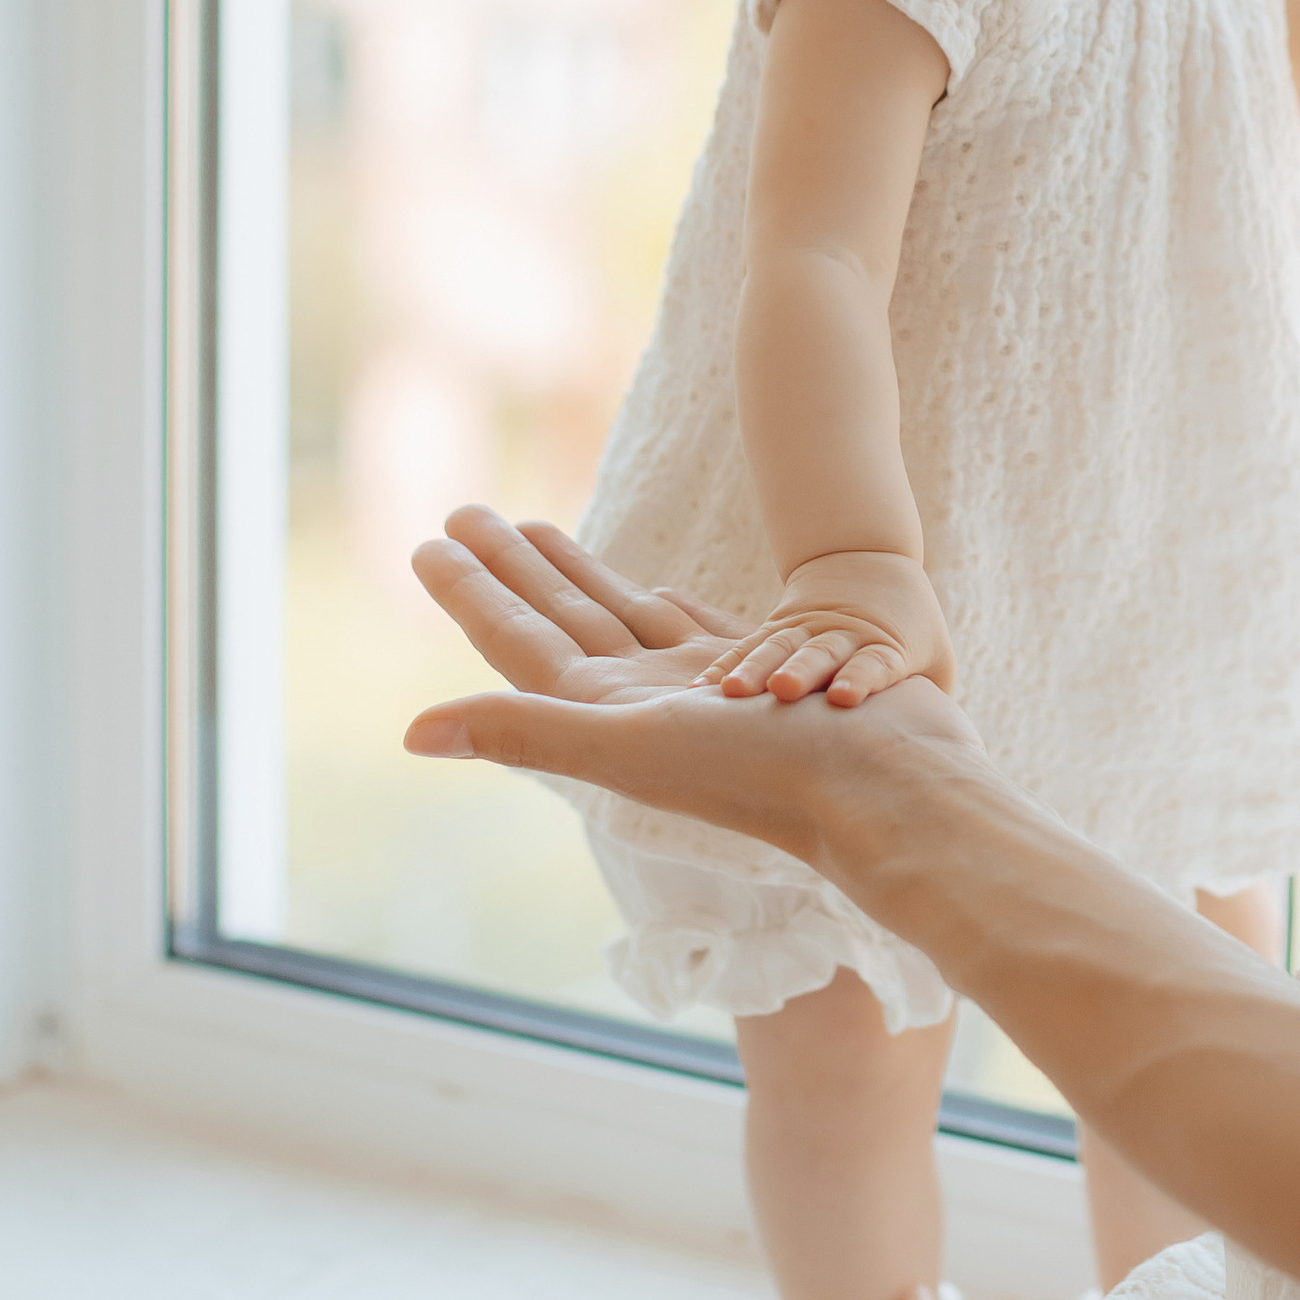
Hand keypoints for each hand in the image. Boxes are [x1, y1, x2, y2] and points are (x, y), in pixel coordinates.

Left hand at [405, 505, 983, 869]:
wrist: (889, 788)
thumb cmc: (768, 771)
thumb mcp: (633, 742)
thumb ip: (525, 731)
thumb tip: (411, 733)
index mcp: (605, 716)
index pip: (517, 642)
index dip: (469, 593)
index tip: (426, 541)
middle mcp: (641, 704)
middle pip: (556, 619)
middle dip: (507, 568)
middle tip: (462, 511)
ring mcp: (696, 692)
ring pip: (617, 615)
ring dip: (572, 572)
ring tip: (534, 528)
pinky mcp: (754, 676)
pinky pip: (685, 628)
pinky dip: (654, 602)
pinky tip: (648, 588)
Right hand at [705, 547, 955, 708]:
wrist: (871, 559)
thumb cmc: (911, 632)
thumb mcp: (933, 661)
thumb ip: (930, 709)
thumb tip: (932, 767)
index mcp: (887, 646)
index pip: (875, 663)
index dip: (861, 678)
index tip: (847, 698)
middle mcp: (844, 635)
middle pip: (823, 653)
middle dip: (802, 672)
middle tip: (785, 691)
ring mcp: (808, 628)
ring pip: (780, 647)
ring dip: (755, 669)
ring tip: (731, 695)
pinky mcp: (780, 626)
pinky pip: (749, 646)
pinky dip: (725, 666)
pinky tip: (698, 690)